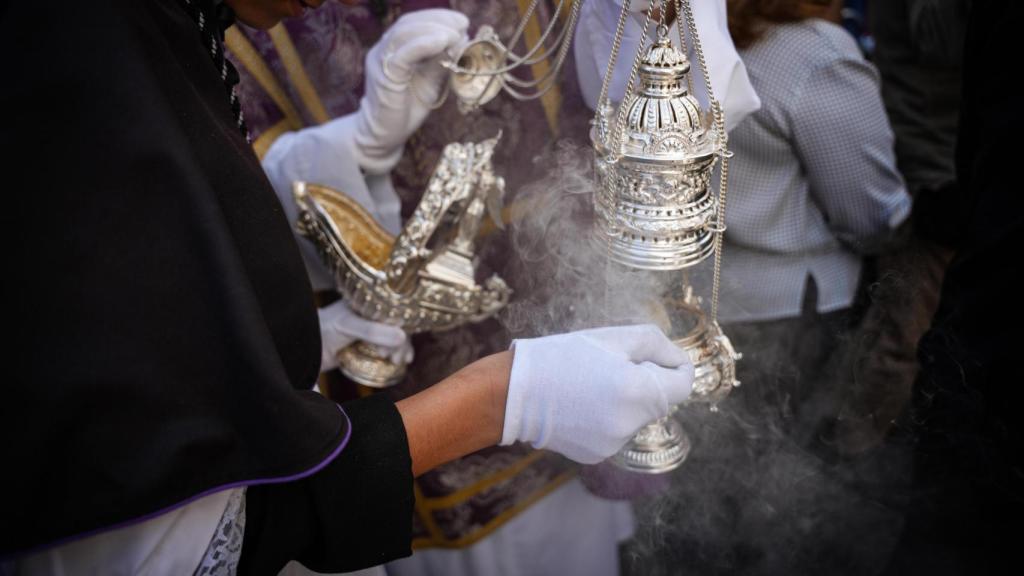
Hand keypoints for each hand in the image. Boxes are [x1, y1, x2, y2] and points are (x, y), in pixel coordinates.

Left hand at [318, 300, 412, 372]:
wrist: (305, 347)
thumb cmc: (323, 329)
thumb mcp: (348, 326)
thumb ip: (371, 331)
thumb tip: (402, 336)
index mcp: (368, 302)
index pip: (395, 309)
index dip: (402, 323)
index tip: (400, 340)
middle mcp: (371, 315)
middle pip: (397, 324)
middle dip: (401, 341)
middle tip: (395, 357)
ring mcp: (370, 331)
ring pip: (394, 338)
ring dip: (400, 349)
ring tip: (396, 361)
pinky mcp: (366, 346)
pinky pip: (387, 348)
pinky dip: (395, 354)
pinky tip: (400, 362)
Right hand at [354, 9, 468, 172]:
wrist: (386, 135)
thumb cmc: (408, 108)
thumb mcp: (431, 79)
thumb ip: (442, 60)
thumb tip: (463, 41)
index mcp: (394, 48)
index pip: (413, 22)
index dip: (438, 17)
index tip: (463, 22)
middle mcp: (383, 49)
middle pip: (409, 23)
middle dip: (439, 20)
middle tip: (462, 26)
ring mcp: (380, 61)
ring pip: (405, 33)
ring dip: (434, 30)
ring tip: (456, 35)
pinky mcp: (383, 76)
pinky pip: (403, 54)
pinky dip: (424, 44)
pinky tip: (443, 42)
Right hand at [500, 325, 693, 463]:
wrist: (514, 393)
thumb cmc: (562, 358)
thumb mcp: (612, 337)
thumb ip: (656, 344)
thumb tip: (677, 361)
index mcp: (637, 392)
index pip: (683, 384)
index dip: (675, 366)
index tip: (655, 357)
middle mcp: (630, 424)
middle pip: (659, 401)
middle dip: (644, 382)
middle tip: (609, 366)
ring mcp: (614, 444)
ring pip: (637, 417)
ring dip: (625, 401)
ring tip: (589, 386)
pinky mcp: (597, 455)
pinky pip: (616, 432)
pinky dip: (607, 418)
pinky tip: (580, 406)